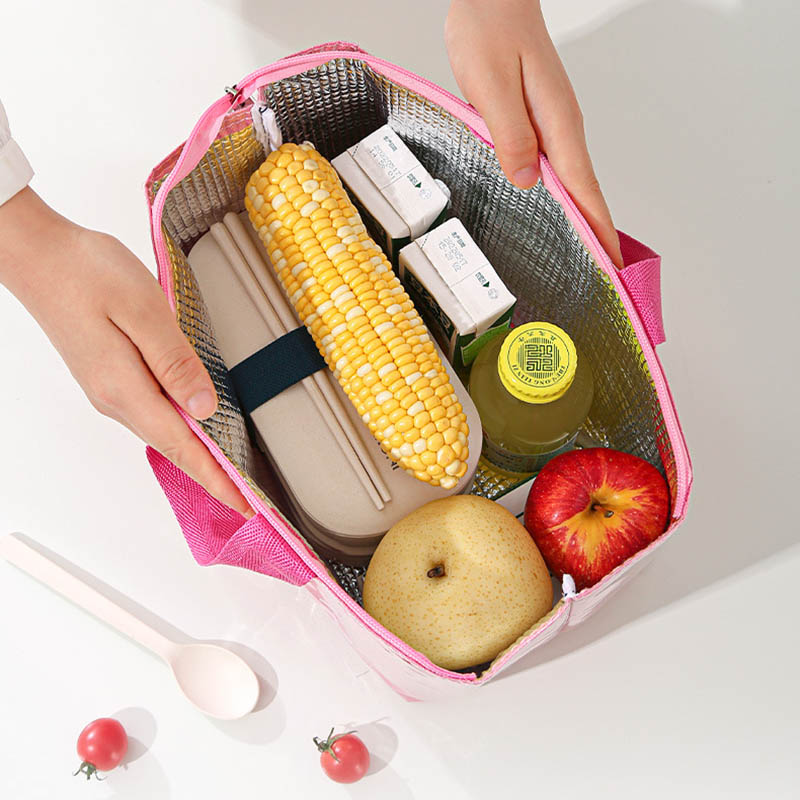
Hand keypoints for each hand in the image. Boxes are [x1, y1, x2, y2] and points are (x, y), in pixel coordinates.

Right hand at [0, 188, 251, 516]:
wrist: (38, 255)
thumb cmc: (88, 274)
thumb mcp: (144, 312)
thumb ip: (176, 363)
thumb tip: (204, 408)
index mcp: (126, 388)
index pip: (182, 447)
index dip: (215, 478)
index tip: (243, 505)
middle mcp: (114, 398)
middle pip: (173, 446)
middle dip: (211, 474)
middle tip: (246, 496)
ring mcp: (108, 389)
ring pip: (162, 431)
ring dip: (196, 452)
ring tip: (228, 469)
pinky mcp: (108, 375)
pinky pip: (152, 412)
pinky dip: (179, 428)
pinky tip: (194, 424)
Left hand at [445, 0, 622, 266]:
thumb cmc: (489, 27)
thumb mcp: (491, 84)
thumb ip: (509, 134)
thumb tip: (526, 180)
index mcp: (556, 122)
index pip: (584, 188)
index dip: (598, 229)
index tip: (613, 263)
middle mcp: (560, 126)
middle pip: (585, 191)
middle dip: (597, 233)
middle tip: (607, 273)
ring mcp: (552, 123)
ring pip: (571, 181)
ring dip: (581, 217)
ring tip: (588, 253)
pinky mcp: (538, 120)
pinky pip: (553, 167)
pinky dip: (561, 195)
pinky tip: (557, 210)